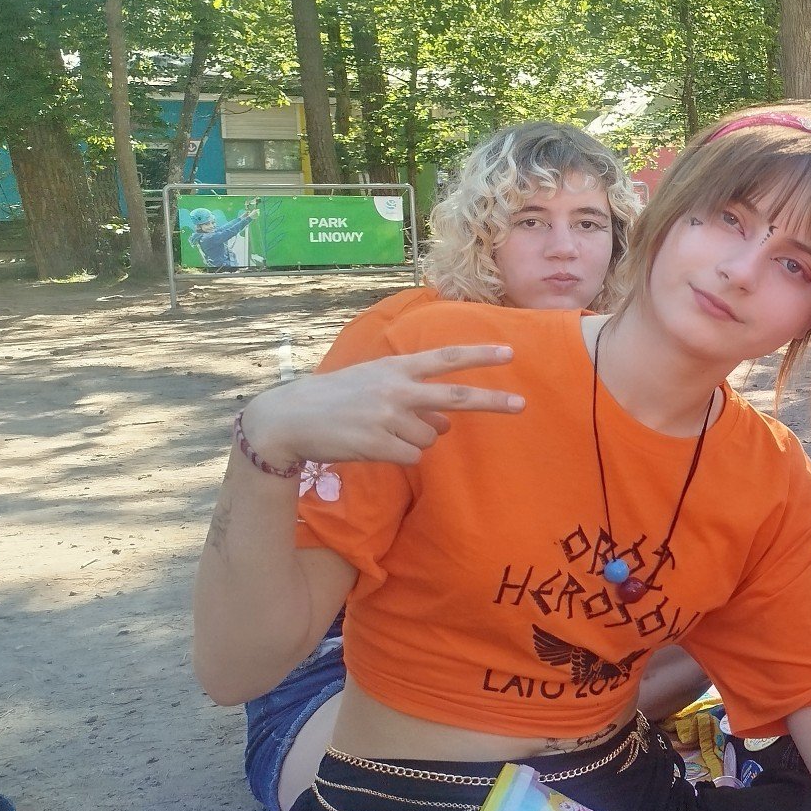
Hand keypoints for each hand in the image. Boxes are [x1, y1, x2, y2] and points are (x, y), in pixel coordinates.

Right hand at [240, 345, 522, 468]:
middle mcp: (396, 389)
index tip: (509, 353)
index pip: (445, 358)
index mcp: (395, 368)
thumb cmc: (335, 399)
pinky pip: (412, 457)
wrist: (289, 418)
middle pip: (456, 396)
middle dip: (492, 401)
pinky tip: (373, 447)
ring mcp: (388, 417)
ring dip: (414, 440)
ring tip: (379, 432)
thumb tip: (447, 423)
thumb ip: (412, 397)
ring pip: (430, 437)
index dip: (478, 356)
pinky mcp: (378, 444)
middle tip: (521, 405)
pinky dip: (399, 457)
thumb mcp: (374, 385)